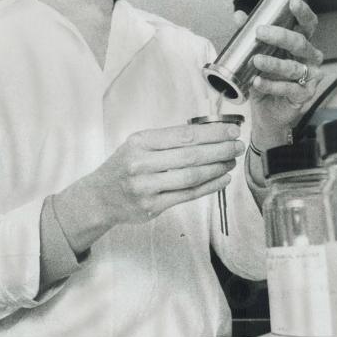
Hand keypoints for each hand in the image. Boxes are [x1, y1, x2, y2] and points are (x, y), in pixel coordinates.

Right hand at [87, 121, 244, 224]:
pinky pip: (188, 194)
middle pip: (191, 155)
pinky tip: (222, 178)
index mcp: (140, 142)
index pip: (183, 135)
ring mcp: (147, 187)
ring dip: (217, 168)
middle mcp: (142, 163)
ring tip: (231, 161)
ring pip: (192, 176)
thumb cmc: (124, 167)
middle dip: (220, 149)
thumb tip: (208, 133)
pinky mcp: (153, 206)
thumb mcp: (137, 145)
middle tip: (237, 145)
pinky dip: (209, 186)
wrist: (100, 197)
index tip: (230, 130)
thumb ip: (167, 140)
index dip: (212, 133)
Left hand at [246, 0, 322, 146]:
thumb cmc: (267, 79)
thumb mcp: (257, 54)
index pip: (308, 25)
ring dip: (273, 63)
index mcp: (302, 43)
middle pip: (300, 43)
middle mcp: (310, 58)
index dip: (302, 13)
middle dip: (280, 36)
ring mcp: (310, 77)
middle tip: (260, 32)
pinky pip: (288, 88)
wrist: (267, 111)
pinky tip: (258, 82)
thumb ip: (250, 36)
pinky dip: (271, 85)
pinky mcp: (304, 95)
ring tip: (256, 60)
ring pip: (293, 67)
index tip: (292, 2)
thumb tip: (238, 15)